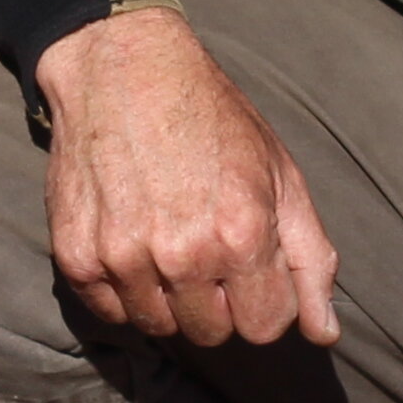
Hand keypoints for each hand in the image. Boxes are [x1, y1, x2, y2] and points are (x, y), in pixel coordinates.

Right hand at [32, 0, 343, 350]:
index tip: (252, 268)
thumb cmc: (212, 119)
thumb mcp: (280, 177)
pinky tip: (133, 242)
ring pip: (159, 327)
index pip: (265, 326)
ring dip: (169, 299)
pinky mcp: (76, 256)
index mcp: (242, 234)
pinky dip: (124, 290)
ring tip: (168, 242)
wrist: (123, 68)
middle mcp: (182, 254)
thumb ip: (310, 261)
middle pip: (211, 334)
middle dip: (219, 303)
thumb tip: (325, 335)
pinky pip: (111, 312)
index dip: (264, 300)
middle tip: (208, 250)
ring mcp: (123, 257)